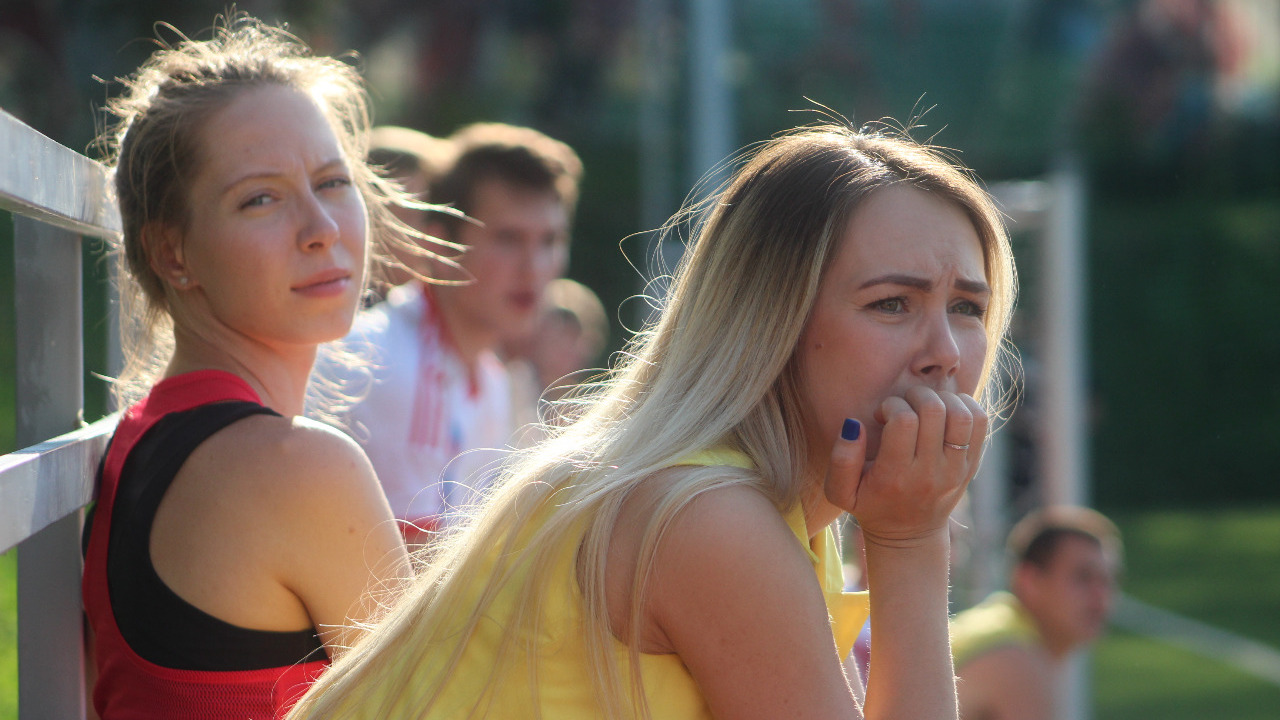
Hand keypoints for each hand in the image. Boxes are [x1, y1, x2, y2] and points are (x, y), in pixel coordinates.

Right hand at [823, 386, 986, 546]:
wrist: (909, 536)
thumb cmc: (871, 506)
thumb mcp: (841, 492)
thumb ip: (841, 459)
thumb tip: (854, 425)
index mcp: (896, 476)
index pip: (903, 421)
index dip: (891, 405)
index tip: (883, 413)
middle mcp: (930, 472)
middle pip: (934, 411)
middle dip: (916, 395)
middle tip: (905, 403)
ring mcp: (955, 469)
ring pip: (961, 414)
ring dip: (943, 398)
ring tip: (926, 404)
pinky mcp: (971, 465)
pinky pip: (980, 423)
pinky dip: (966, 405)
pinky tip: (946, 409)